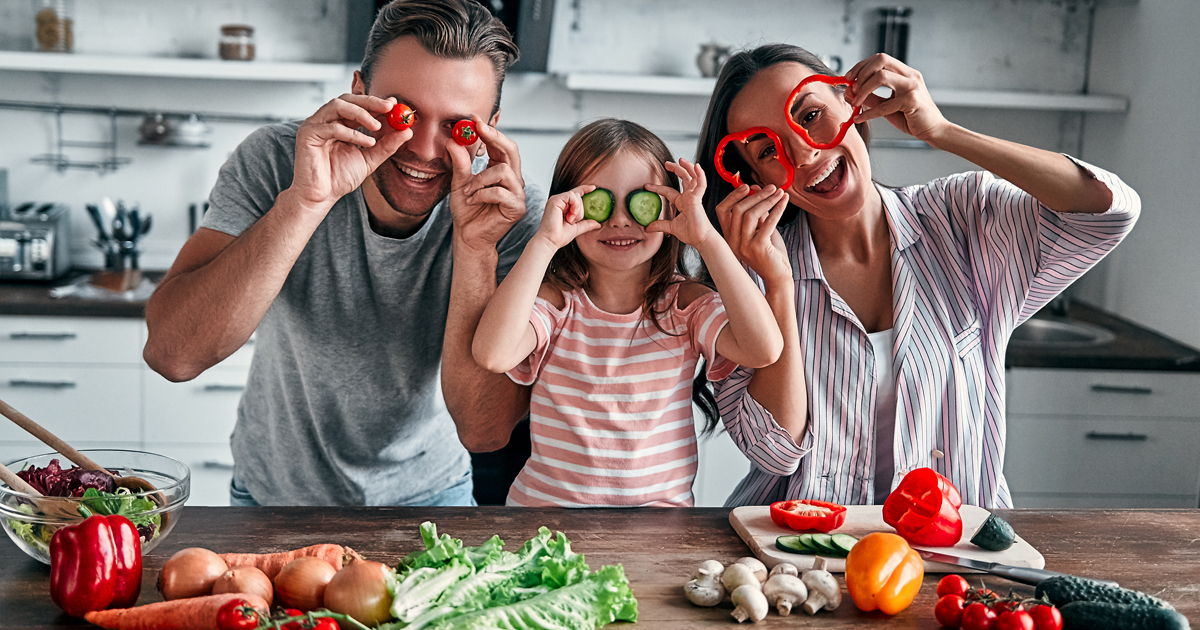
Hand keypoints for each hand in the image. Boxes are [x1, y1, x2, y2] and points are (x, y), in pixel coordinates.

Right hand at [290, 94, 410, 211]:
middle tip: (390, 107)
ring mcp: (315, 125)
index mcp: (339, 123)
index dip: (376, 102)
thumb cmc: (340, 178)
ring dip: (361, 113)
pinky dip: (352, 133)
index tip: (395, 104)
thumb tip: (407, 132)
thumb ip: (387, 145)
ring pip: (338, 105)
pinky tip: (367, 142)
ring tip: (377, 126)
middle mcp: (325, 120)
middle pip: (348, 99)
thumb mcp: (370, 159)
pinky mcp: (307, 134)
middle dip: (370, 102)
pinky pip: (331, 127)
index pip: (357, 105)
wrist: (322, 196)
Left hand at [447, 116, 527, 253]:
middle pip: (511, 150)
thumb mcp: (459, 182)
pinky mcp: (517, 208)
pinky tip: (473, 200)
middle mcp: (514, 179)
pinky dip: (482, 194)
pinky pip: (500, 192)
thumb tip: (453, 140)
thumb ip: (459, 163)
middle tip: (477, 130)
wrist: (468, 236)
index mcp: (502, 170)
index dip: (491, 131)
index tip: (475, 119)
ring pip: (503, 171)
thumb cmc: (467, 210)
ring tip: (467, 191)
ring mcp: (518, 193)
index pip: (501, 145)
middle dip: (494, 138)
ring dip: (480, 179)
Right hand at [535, 185, 601, 250]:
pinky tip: (570, 216)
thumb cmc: (560, 236)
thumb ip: (587, 224)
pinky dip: (575, 206)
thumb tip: (598, 224)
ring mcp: (556, 199)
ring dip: (577, 210)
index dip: (585, 189)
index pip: (575, 193)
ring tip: (570, 220)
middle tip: (572, 221)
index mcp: (563, 205)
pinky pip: (571, 196)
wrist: (550, 241)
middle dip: (580, 210)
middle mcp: (559, 200)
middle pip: (578, 196)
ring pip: (576, 196)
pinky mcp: (555, 200)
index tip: (594, 188)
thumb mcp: (577, 228)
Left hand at [645, 158, 717, 247]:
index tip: (647, 186)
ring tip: (680, 160)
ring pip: (692, 177)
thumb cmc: (691, 233)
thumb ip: (660, 225)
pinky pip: (701, 184)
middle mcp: (688, 197)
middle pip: (683, 178)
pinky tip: (696, 166)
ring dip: (687, 167)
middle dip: (676, 169)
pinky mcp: (698, 199)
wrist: (700, 239)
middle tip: (666, 163)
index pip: (668, 191)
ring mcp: (694, 197)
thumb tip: (647, 228)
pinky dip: (700, 175)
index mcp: (682, 202)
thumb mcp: (671, 227)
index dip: (658, 188)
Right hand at [715, 184, 790, 283]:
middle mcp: (732, 242)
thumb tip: (757, 189)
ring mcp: (743, 246)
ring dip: (767, 200)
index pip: (722, 211)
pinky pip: (767, 223)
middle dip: (756, 195)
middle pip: (738, 210)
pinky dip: (777, 209)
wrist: (778, 277)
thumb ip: (758, 212)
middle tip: (772, 187)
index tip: (748, 186)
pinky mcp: (758, 248)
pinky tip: (784, 202)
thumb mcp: (761, 230)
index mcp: (729, 237)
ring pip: (750, 215)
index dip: (733, 196)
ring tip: (779, 193)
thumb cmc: (770, 254)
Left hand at [845, 53, 950, 143]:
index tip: (849, 78)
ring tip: (856, 102)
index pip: (880, 59)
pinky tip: (859, 118)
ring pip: (881, 76)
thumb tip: (850, 93)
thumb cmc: (911, 117)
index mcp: (905, 73)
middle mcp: (910, 75)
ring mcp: (912, 86)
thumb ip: (871, 98)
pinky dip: (868, 112)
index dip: (861, 66)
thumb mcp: (887, 106)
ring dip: (863, 89)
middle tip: (852, 89)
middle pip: (881, 60)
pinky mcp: (911, 101)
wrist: (933, 130)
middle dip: (861, 73)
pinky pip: (884, 105)